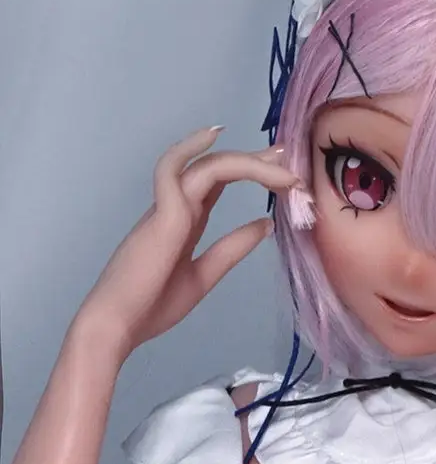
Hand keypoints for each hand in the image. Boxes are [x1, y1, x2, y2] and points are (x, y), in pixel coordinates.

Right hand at [77, 127, 298, 358]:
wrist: (118, 326)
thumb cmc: (152, 306)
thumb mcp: (203, 275)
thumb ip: (232, 249)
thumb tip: (265, 226)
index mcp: (183, 221)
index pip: (218, 183)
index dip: (251, 171)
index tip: (282, 172)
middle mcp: (174, 207)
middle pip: (217, 169)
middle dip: (255, 161)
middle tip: (288, 159)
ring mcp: (166, 209)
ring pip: (206, 168)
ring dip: (245, 162)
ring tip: (278, 164)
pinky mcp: (161, 216)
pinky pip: (174, 172)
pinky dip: (192, 150)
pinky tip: (215, 137)